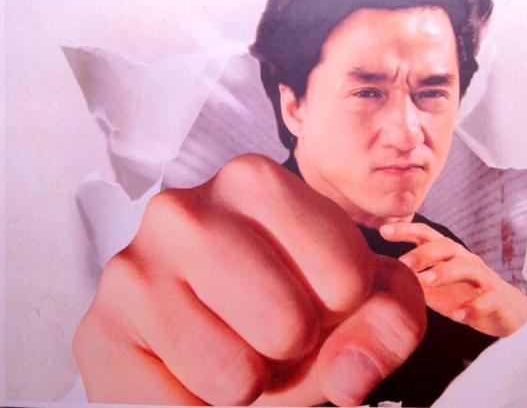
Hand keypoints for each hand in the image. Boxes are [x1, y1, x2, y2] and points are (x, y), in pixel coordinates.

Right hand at [73, 154, 425, 405]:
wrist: (210, 321)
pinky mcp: (97, 335)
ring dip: (246, 380)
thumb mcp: (357, 298)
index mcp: (253, 182)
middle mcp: (183, 211)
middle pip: (289, 326)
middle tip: (267, 328)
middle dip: (292, 347)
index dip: (342, 310)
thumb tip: (355, 374)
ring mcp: (132, 270)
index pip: (345, 277)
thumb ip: (388, 319)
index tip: (315, 297)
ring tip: (229, 344)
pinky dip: (199, 405)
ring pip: (236, 376)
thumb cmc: (283, 298)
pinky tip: (190, 367)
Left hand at [380, 221, 526, 336]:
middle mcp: (465, 259)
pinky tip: (459, 316)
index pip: (426, 236)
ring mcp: (483, 277)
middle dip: (424, 253)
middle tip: (404, 263)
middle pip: (446, 247)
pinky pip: (486, 299)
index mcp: (448, 254)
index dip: (406, 230)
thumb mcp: (434, 286)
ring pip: (466, 267)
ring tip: (428, 281)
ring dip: (446, 272)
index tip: (384, 232)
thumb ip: (413, 279)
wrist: (505, 310)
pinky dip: (472, 307)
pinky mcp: (496, 298)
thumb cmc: (463, 293)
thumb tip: (382, 277)